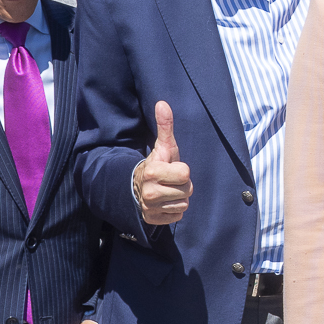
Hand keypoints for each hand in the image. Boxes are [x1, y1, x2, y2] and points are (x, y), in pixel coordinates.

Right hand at [133, 101, 192, 224]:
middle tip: (171, 180)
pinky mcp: (152, 220)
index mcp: (152, 172)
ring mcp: (150, 208)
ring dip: (179, 198)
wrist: (136, 186)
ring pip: (183, 205)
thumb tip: (163, 103)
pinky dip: (174, 210)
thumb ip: (165, 126)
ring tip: (168, 190)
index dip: (182, 170)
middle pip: (187, 191)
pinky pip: (177, 216)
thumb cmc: (157, 164)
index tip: (171, 168)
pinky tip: (166, 202)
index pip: (185, 174)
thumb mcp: (163, 146)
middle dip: (183, 185)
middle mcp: (149, 192)